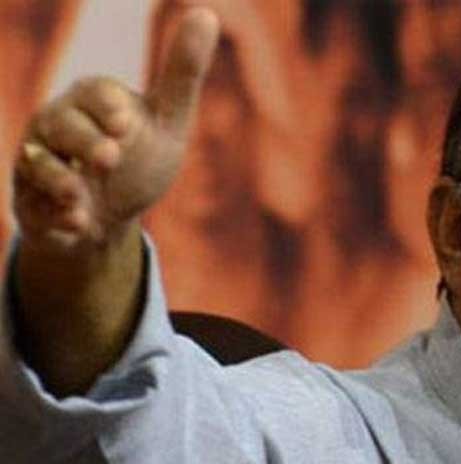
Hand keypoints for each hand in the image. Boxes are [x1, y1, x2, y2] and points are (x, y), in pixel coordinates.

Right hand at [13, 7, 219, 252]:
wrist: (113, 216)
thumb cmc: (140, 158)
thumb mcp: (168, 120)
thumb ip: (182, 73)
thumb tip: (206, 13)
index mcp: (94, 101)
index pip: (95, 92)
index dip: (107, 106)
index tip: (126, 121)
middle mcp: (59, 125)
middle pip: (63, 124)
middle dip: (85, 142)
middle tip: (109, 157)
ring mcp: (41, 163)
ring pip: (39, 164)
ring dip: (61, 181)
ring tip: (79, 198)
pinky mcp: (32, 200)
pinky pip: (34, 206)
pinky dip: (57, 217)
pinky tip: (77, 225)